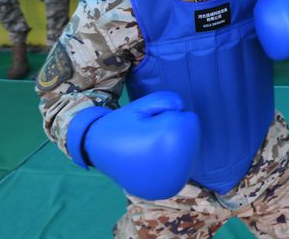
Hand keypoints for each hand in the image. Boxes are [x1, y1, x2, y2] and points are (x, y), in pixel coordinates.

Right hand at [67, 91, 199, 199]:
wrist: (97, 151)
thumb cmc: (122, 124)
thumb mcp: (142, 105)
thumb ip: (169, 100)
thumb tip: (183, 112)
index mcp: (169, 138)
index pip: (189, 119)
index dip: (167, 117)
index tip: (146, 125)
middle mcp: (176, 162)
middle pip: (191, 135)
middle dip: (171, 130)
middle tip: (146, 137)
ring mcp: (175, 179)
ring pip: (189, 149)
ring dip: (173, 145)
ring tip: (148, 149)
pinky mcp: (171, 188)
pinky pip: (184, 165)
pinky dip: (172, 160)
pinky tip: (153, 162)